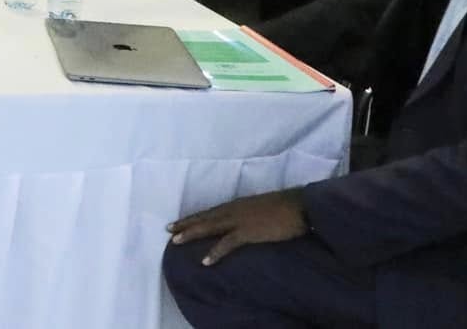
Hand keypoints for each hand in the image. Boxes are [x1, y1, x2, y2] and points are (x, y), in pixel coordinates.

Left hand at [168, 190, 309, 264]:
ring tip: (174, 242)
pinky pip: (227, 244)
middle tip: (168, 229)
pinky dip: (215, 252)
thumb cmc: (284, 208)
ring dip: (191, 234)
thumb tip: (244, 222)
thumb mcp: (260, 209)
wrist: (299, 206)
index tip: (179, 222)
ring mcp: (239, 221)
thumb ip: (249, 214)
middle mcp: (233, 210)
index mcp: (236, 205)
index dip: (194, 217)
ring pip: (209, 227)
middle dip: (186, 224)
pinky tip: (204, 261)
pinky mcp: (248, 232)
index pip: (210, 212)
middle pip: (204, 218)